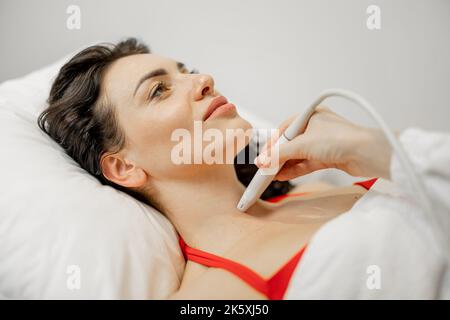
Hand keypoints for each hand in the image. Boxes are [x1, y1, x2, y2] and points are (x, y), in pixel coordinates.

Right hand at [254, 106, 391, 180]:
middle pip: (290, 144)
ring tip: (271, 175)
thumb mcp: (304, 144)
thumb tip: (263, 161)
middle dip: (277, 157)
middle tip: (265, 168)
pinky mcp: (328, 157)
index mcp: (309, 116)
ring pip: (297, 155)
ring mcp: (322, 143)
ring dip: (285, 165)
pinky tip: (283, 175)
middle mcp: (315, 128)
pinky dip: (295, 169)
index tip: (261, 158)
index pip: (283, 131)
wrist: (367, 154)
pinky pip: (306, 163)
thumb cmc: (342, 139)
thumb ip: (280, 154)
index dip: (271, 146)